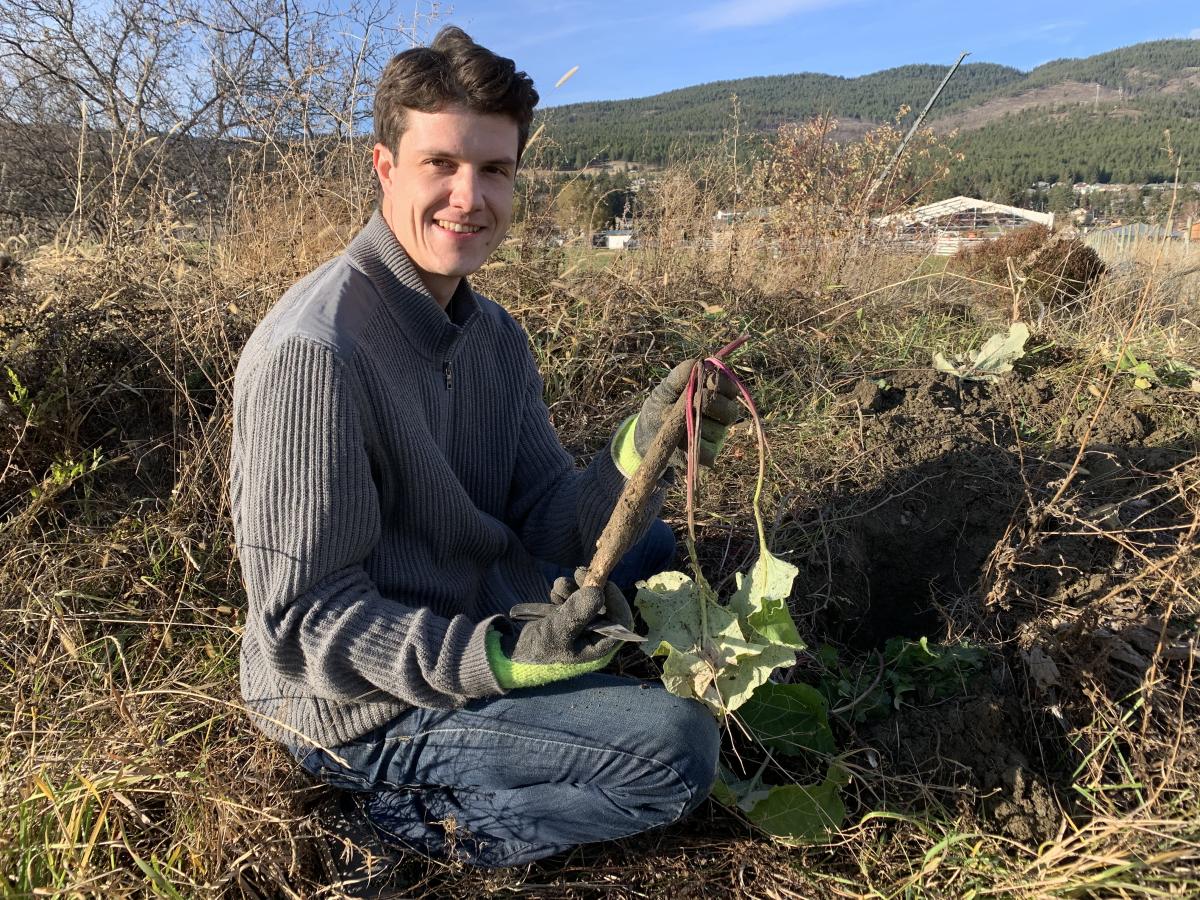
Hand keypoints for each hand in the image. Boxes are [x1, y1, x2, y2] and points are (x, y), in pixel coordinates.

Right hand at [505, 568, 633, 664]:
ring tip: (558, 585)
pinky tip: (553, 593)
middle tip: (578, 572)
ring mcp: (581, 628)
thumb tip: (598, 592)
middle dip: (591, 588)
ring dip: (575, 588)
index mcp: (599, 647)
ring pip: (589, 601)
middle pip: (605, 606)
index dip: (616, 599)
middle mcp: (594, 638)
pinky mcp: (568, 620)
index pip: (621, 621)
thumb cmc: (537, 649)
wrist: (511, 654)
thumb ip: (577, 613)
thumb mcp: (557, 631)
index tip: (602, 582)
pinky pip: (575, 601)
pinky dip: (566, 593)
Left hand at [634, 360, 741, 466]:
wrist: (646, 437)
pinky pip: (709, 451)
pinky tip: (681, 443)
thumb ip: (680, 376)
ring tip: (678, 424)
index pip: (731, 387)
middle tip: (691, 403)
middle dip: (709, 404)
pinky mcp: (709, 455)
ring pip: (718, 431)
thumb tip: (698, 363)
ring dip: (696, 426)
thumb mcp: (665, 390)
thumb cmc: (659, 409)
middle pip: (730, 410)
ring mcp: (717, 436)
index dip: (722, 384)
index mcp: (715, 395)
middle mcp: (721, 415)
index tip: (706, 382)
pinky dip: (693, 446)